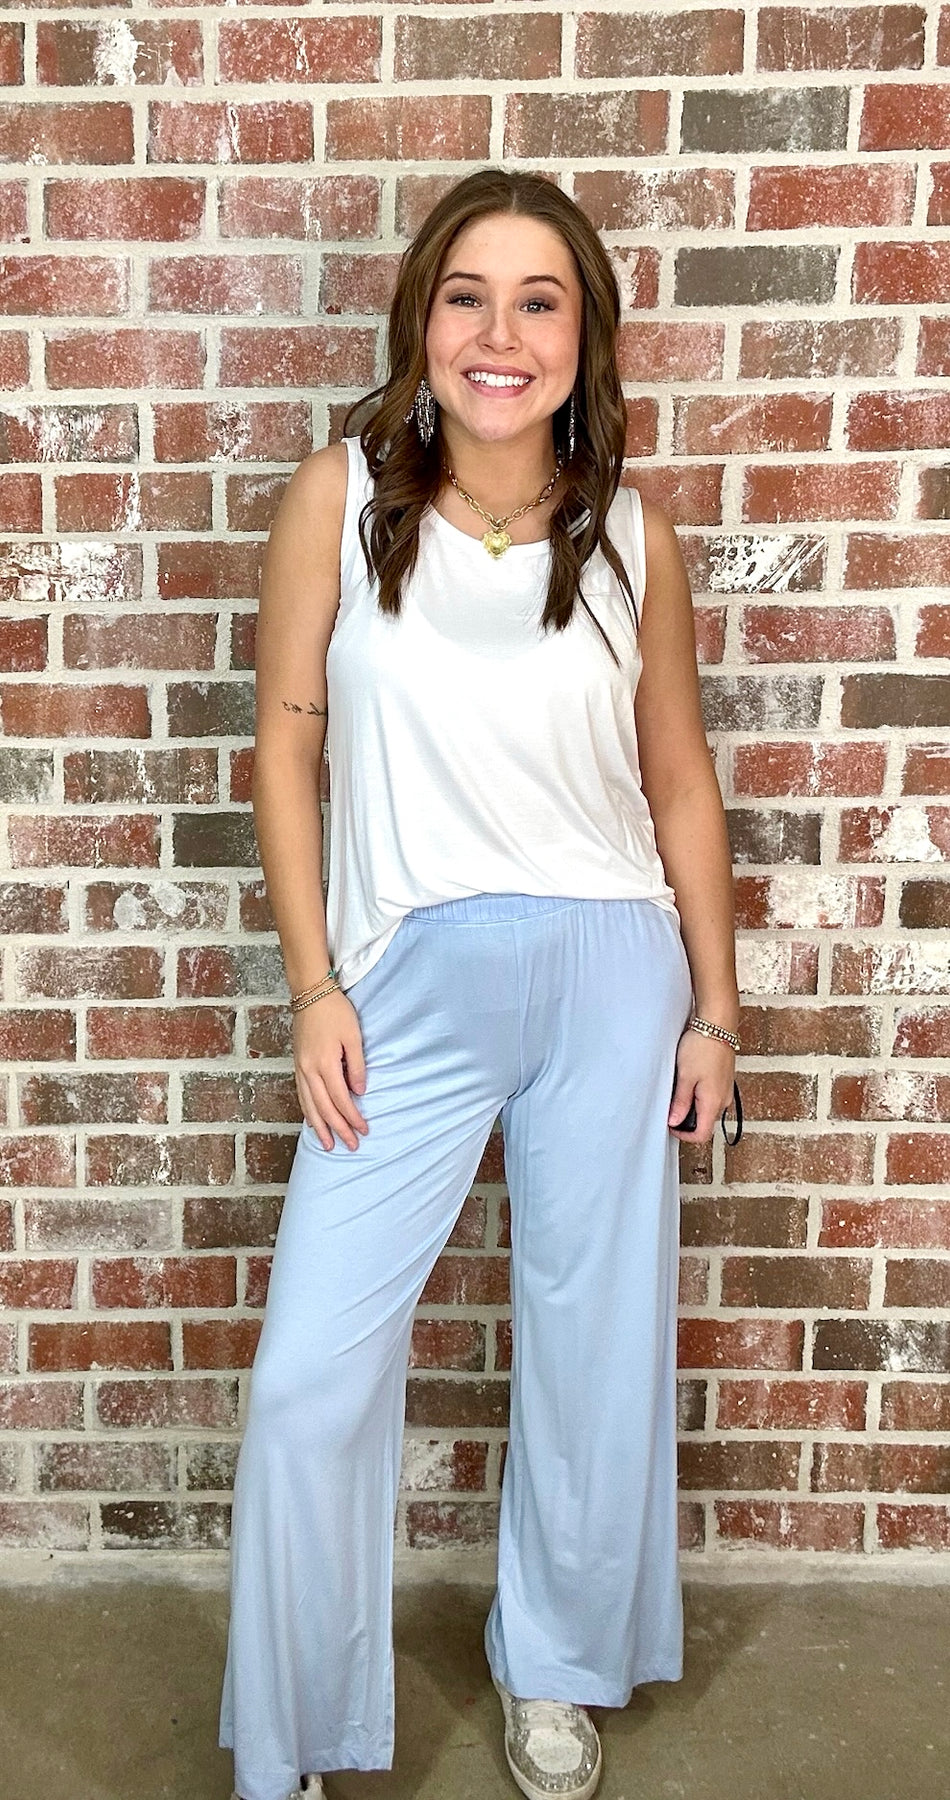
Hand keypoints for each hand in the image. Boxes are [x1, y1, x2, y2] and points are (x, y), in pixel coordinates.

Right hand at [292, 990, 369, 1151]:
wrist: (310, 993)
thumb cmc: (336, 1011)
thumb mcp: (354, 1036)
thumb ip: (357, 1065)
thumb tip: (359, 1092)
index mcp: (325, 1063)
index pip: (341, 1099)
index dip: (352, 1117)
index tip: (364, 1130)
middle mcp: (309, 1070)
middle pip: (324, 1108)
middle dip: (338, 1129)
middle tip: (351, 1146)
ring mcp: (300, 1068)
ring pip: (309, 1105)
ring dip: (320, 1127)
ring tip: (328, 1145)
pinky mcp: (297, 1065)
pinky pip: (302, 1095)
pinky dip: (308, 1111)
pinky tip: (313, 1121)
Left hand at [668, 1027, 735, 1143]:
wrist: (718, 1025)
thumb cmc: (702, 1047)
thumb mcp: (685, 1076)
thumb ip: (681, 1102)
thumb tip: (675, 1121)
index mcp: (713, 1102)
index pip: (702, 1135)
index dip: (684, 1136)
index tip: (670, 1125)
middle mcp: (723, 1100)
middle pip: (704, 1122)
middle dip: (686, 1120)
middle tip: (669, 1106)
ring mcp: (725, 1089)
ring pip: (707, 1109)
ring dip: (691, 1106)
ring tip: (677, 1090)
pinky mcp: (724, 1080)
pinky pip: (711, 1096)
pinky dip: (698, 1095)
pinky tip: (688, 1081)